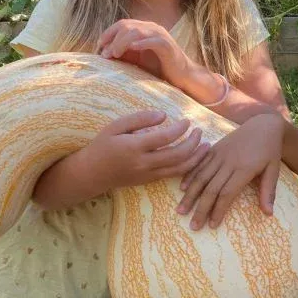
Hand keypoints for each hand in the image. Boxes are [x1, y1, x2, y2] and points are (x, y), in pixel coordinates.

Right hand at [84, 110, 207, 190]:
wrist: (92, 174)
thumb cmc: (103, 145)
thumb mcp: (116, 126)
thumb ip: (140, 119)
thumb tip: (164, 115)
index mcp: (134, 147)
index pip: (165, 138)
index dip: (180, 129)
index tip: (187, 120)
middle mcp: (143, 163)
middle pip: (177, 156)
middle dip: (193, 143)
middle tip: (199, 131)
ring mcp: (148, 175)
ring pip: (179, 169)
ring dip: (196, 158)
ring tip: (206, 146)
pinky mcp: (149, 181)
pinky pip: (173, 176)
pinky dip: (187, 167)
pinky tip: (194, 157)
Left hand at [98, 19, 189, 83]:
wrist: (182, 76)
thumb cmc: (158, 67)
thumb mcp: (136, 59)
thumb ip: (122, 53)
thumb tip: (103, 54)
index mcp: (144, 28)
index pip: (122, 24)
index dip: (108, 34)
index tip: (99, 48)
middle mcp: (151, 28)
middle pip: (126, 25)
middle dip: (112, 38)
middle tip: (105, 55)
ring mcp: (160, 35)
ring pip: (137, 31)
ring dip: (122, 42)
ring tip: (115, 54)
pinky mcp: (167, 45)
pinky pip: (153, 41)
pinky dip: (141, 43)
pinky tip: (132, 48)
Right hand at [176, 113, 285, 230]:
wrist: (263, 124)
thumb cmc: (270, 149)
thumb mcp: (274, 169)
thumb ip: (269, 191)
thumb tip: (268, 213)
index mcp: (244, 168)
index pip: (227, 193)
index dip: (218, 210)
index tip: (212, 225)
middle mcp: (228, 161)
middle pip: (211, 188)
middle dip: (201, 208)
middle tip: (193, 226)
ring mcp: (219, 153)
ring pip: (201, 176)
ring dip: (190, 195)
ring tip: (181, 211)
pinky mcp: (214, 148)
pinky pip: (199, 163)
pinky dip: (189, 176)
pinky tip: (182, 189)